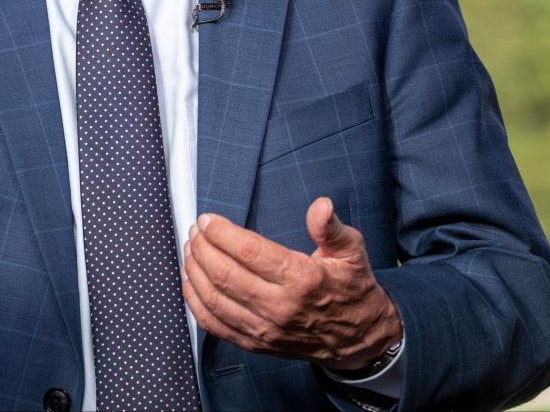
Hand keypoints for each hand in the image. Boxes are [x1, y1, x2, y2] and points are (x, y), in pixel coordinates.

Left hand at [182, 197, 402, 371]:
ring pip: (214, 299)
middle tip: (196, 229)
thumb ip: (331, 227)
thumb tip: (321, 206)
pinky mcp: (256, 344)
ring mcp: (265, 329)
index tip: (208, 219)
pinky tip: (191, 281)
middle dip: (202, 246)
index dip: (220, 232)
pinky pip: (214, 325)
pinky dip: (195, 302)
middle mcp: (280, 307)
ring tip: (190, 248)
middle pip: (224, 274)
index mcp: (302, 279)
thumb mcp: (351, 251)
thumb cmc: (351, 289)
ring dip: (194, 271)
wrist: (359, 338)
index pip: (248, 251)